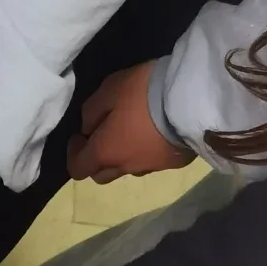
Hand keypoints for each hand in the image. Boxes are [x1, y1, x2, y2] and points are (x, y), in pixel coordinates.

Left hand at [68, 63, 192, 183]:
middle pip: (101, 175)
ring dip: (122, 157)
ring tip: (132, 133)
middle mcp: (125, 167)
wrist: (193, 98)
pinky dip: (147, 153)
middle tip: (103, 136)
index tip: (79, 136)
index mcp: (105, 153)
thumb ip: (92, 111)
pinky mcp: (173, 163)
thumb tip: (88, 128)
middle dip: (96, 159)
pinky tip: (155, 134)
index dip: (73, 154)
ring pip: (127, 170)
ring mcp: (151, 168)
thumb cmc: (144, 93)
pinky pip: (152, 162)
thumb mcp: (110, 90)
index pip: (77, 169)